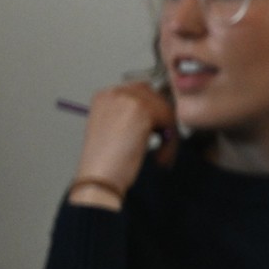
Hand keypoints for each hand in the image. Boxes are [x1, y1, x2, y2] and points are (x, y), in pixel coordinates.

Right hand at [69, 81, 177, 208]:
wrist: (99, 177)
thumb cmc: (106, 162)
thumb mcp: (116, 130)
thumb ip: (133, 116)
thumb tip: (160, 113)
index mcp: (104, 96)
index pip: (140, 92)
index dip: (153, 112)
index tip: (159, 129)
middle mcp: (114, 93)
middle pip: (154, 95)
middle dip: (162, 119)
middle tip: (164, 142)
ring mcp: (128, 98)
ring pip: (165, 109)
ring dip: (168, 133)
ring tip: (161, 155)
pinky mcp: (143, 109)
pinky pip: (170, 121)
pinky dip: (170, 142)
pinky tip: (160, 157)